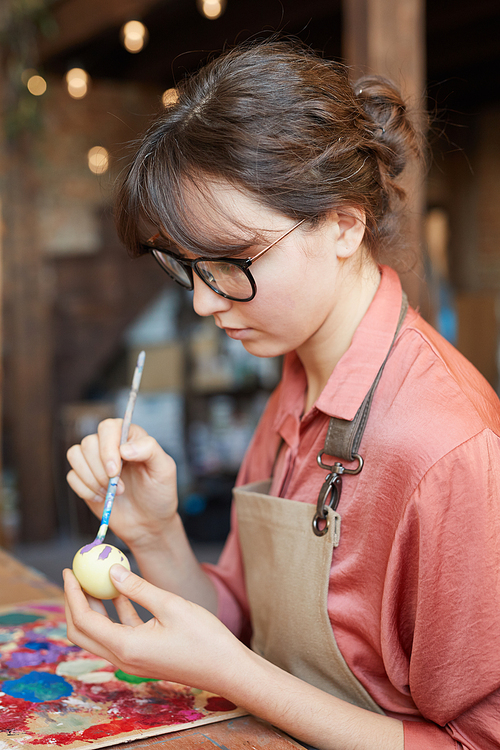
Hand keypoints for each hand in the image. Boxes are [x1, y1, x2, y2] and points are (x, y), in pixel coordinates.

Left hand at [63, 565, 243, 696]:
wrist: (226, 669)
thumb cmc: (203, 638)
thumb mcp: (171, 605)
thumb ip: (139, 589)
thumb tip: (111, 571)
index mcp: (126, 647)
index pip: (84, 619)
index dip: (73, 593)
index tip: (70, 570)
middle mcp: (123, 658)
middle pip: (82, 631)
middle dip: (74, 602)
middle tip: (75, 576)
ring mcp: (132, 661)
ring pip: (98, 634)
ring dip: (93, 607)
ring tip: (95, 579)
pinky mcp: (143, 657)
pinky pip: (118, 634)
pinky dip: (114, 614)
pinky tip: (120, 592)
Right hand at [66, 419, 177, 548]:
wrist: (148, 523)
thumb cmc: (159, 494)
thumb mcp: (164, 469)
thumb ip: (150, 450)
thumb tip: (124, 448)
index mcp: (130, 436)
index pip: (108, 427)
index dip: (107, 448)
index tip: (115, 471)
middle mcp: (110, 445)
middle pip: (89, 442)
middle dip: (100, 470)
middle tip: (120, 488)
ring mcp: (95, 462)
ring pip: (75, 455)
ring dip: (91, 479)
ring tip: (111, 493)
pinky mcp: (85, 479)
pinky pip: (72, 476)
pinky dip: (85, 490)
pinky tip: (101, 498)